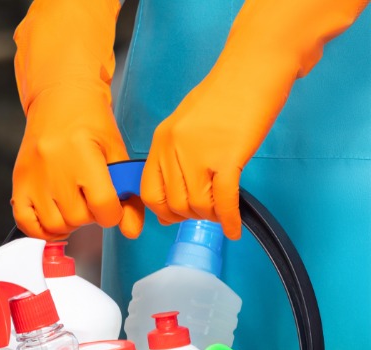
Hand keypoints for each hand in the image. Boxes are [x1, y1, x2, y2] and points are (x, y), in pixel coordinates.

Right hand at [12, 86, 145, 240]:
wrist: (59, 98)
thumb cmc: (90, 121)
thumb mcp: (115, 151)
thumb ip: (126, 192)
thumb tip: (131, 230)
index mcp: (82, 154)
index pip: (102, 205)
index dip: (113, 213)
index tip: (112, 207)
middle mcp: (54, 166)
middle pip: (78, 217)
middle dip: (91, 215)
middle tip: (91, 200)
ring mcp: (33, 176)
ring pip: (54, 224)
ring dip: (69, 223)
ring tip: (74, 207)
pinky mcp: (19, 181)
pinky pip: (25, 221)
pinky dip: (40, 229)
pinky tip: (54, 220)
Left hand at [139, 79, 263, 240]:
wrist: (254, 67)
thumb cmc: (226, 93)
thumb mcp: (187, 122)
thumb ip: (176, 155)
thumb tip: (174, 193)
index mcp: (161, 140)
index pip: (149, 190)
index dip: (162, 211)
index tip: (175, 217)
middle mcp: (173, 148)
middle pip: (172, 203)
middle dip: (189, 216)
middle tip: (205, 214)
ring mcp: (199, 153)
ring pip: (197, 205)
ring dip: (210, 216)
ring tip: (221, 213)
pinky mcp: (228, 157)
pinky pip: (224, 199)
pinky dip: (229, 218)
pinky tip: (235, 228)